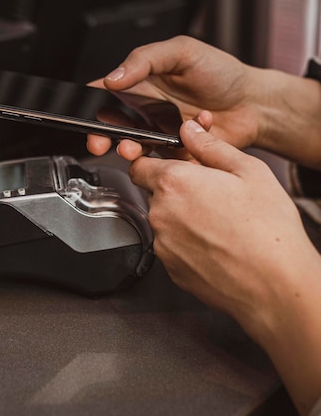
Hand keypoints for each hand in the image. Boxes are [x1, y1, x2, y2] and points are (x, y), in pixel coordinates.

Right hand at [87, 35, 263, 156]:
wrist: (254, 102)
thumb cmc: (220, 72)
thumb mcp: (181, 52)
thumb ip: (144, 60)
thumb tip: (113, 78)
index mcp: (140, 84)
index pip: (104, 95)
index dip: (89, 107)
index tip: (87, 116)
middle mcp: (145, 111)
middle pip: (111, 127)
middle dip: (101, 137)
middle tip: (100, 142)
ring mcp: (158, 134)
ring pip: (132, 147)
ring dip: (130, 149)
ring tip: (134, 146)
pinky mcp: (174, 154)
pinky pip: (163, 159)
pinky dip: (175, 149)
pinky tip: (196, 127)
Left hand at [123, 120, 320, 415]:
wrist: (275, 285)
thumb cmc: (268, 229)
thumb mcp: (249, 172)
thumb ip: (210, 147)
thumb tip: (189, 130)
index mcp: (174, 183)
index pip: (139, 165)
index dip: (154, 163)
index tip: (171, 167)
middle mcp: (160, 213)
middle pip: (155, 193)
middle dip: (176, 191)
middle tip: (212, 196)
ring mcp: (162, 243)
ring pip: (164, 221)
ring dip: (182, 218)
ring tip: (221, 225)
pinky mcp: (169, 268)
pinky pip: (172, 247)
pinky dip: (188, 244)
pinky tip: (216, 245)